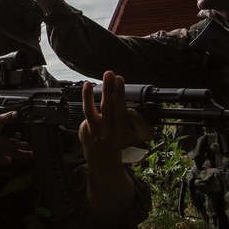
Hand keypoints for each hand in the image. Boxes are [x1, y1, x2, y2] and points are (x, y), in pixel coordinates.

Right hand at [0, 110, 33, 174]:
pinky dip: (8, 161)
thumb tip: (18, 135)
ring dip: (22, 154)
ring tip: (30, 154)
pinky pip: (5, 160)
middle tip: (30, 145)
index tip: (15, 114)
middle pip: (11, 141)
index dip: (7, 116)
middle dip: (22, 145)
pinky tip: (8, 160)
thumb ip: (0, 131)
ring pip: (11, 151)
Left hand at [79, 71, 146, 212]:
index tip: (133, 106)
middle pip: (118, 110)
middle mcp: (113, 135)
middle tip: (119, 78)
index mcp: (127, 136)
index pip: (132, 119)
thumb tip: (132, 110)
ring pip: (104, 108)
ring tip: (109, 75)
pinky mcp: (88, 126)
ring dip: (107, 90)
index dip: (132, 111)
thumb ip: (141, 122)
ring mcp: (100, 131)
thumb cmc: (122, 138)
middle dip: (119, 93)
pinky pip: (88, 110)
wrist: (101, 153)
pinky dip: (87, 96)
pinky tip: (88, 85)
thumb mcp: (139, 135)